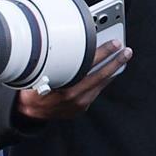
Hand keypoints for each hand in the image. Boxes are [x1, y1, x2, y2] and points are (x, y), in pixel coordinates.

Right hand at [15, 41, 132, 120]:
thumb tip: (73, 43)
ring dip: (113, 70)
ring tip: (122, 58)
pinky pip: (97, 91)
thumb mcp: (40, 71)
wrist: (30, 111)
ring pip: (101, 84)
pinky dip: (104, 80)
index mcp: (62, 84)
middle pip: (100, 75)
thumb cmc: (34, 87)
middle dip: (115, 61)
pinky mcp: (82, 107)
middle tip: (125, 50)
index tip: (113, 43)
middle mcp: (72, 95)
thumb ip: (57, 61)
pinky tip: (111, 71)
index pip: (88, 65)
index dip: (102, 53)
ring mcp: (79, 103)